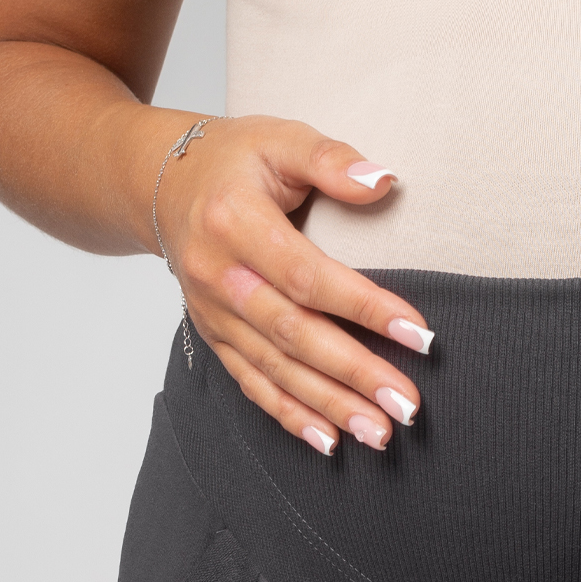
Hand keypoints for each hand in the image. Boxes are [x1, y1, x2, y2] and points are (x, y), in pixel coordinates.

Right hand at [151, 115, 431, 453]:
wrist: (161, 184)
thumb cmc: (234, 160)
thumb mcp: (279, 138)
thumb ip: (330, 159)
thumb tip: (384, 182)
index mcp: (236, 223)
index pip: (309, 275)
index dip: (365, 307)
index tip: (418, 333)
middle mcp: (220, 277)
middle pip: (295, 335)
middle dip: (355, 374)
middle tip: (407, 405)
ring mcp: (215, 315)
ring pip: (277, 370)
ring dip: (331, 407)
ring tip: (381, 435)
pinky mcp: (215, 339)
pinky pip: (253, 385)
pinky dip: (290, 417)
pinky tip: (329, 442)